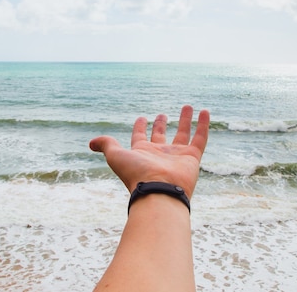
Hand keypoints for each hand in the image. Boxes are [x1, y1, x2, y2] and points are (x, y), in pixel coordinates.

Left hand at [89, 105, 209, 198]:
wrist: (158, 190)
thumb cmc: (136, 174)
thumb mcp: (116, 156)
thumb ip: (106, 145)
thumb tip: (91, 143)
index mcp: (141, 153)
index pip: (140, 137)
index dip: (140, 127)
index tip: (141, 118)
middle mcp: (159, 154)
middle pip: (160, 136)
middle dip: (160, 125)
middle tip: (162, 114)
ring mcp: (176, 155)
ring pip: (182, 133)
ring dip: (184, 120)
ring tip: (187, 106)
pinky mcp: (192, 157)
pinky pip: (200, 138)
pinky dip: (203, 125)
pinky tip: (205, 111)